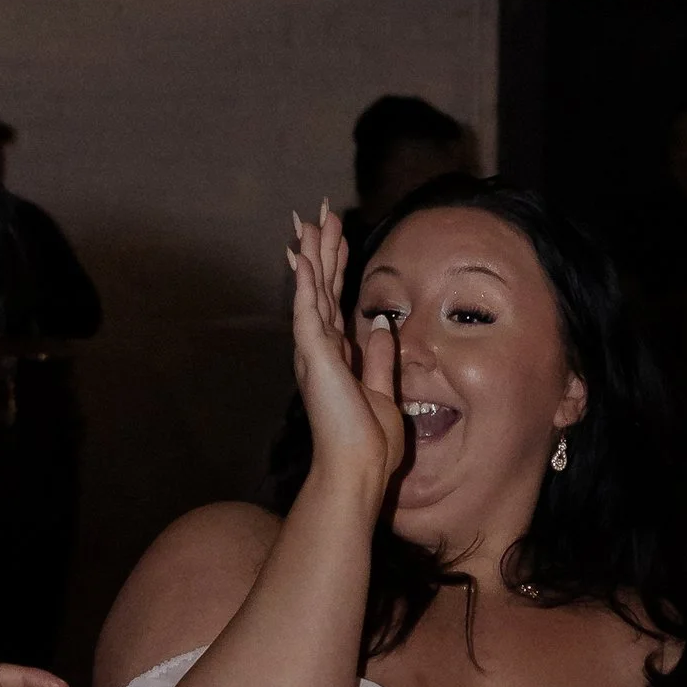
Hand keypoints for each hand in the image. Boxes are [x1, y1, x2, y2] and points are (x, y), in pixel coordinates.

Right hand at [288, 201, 401, 512]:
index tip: (336, 239)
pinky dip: (306, 283)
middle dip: (321, 250)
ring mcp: (315, 352)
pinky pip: (309, 311)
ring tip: (309, 221)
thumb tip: (381, 326)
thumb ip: (379, 357)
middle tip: (319, 215)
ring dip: (311, 255)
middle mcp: (320, 349)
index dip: (336, 268)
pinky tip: (303, 256)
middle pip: (321, 288)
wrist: (357, 471)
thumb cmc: (367, 444)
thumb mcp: (382, 390)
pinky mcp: (316, 357)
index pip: (335, 301)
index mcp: (336, 356)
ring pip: (312, 291)